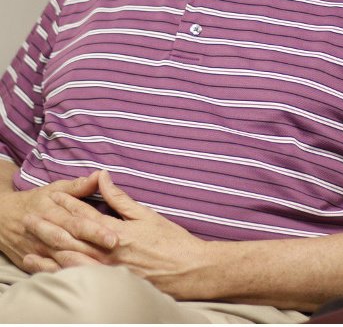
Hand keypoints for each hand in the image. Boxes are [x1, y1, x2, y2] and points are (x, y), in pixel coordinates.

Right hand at [0, 171, 117, 271]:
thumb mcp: (54, 189)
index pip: (76, 221)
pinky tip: (80, 279)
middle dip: (91, 246)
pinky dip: (63, 275)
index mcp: (52, 211)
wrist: (2, 217)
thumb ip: (78, 186)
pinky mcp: (33, 261)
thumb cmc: (35, 201)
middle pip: (69, 240)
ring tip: (102, 268)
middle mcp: (45, 231)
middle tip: (113, 249)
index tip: (114, 235)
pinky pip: (49, 271)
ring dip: (80, 263)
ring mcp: (38, 249)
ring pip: (60, 257)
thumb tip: (100, 175)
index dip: (95, 229)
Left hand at [24, 171, 209, 299]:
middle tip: (29, 219)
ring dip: (50, 253)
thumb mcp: (146, 215)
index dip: (67, 204)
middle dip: (49, 227)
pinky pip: (83, 280)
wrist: (190, 270)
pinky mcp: (113, 286)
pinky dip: (65, 274)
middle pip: (73, 238)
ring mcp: (110, 272)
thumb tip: (103, 178)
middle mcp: (110, 252)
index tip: (52, 196)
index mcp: (118, 231)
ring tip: (31, 246)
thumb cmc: (172, 241)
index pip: (86, 215)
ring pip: (73, 261)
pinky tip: (52, 271)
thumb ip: (121, 199)